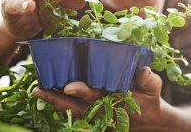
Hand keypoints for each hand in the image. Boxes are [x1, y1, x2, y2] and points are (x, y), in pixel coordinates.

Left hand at [32, 67, 168, 126]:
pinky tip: (47, 92)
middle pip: (75, 106)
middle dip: (57, 99)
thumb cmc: (150, 99)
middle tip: (39, 90)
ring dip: (54, 101)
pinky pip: (73, 110)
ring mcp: (95, 114)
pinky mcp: (92, 113)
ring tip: (36, 91)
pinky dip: (60, 103)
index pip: (96, 97)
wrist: (149, 120)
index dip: (82, 91)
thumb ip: (148, 79)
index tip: (69, 86)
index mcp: (115, 102)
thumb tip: (142, 71)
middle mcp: (101, 110)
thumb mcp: (154, 88)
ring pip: (71, 109)